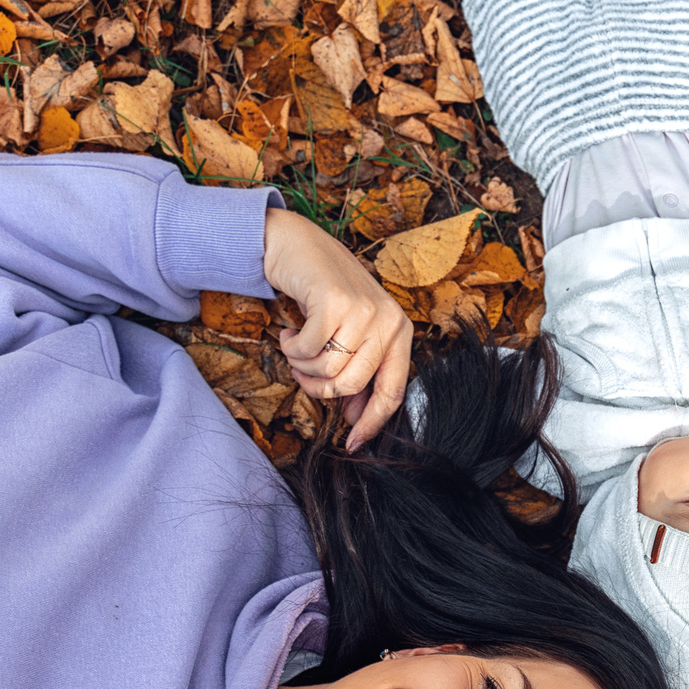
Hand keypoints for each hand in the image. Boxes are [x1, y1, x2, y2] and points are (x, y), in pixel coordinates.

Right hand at [261, 208, 414, 449]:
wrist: (296, 243)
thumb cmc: (324, 293)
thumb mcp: (351, 332)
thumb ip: (359, 371)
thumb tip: (358, 420)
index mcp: (399, 333)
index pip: (392, 392)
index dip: (371, 423)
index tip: (351, 444)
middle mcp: (389, 321)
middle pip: (352, 385)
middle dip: (319, 389)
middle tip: (302, 373)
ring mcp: (364, 310)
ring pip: (329, 370)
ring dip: (302, 366)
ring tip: (296, 346)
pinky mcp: (334, 302)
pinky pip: (308, 350)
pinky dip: (291, 347)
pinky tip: (289, 331)